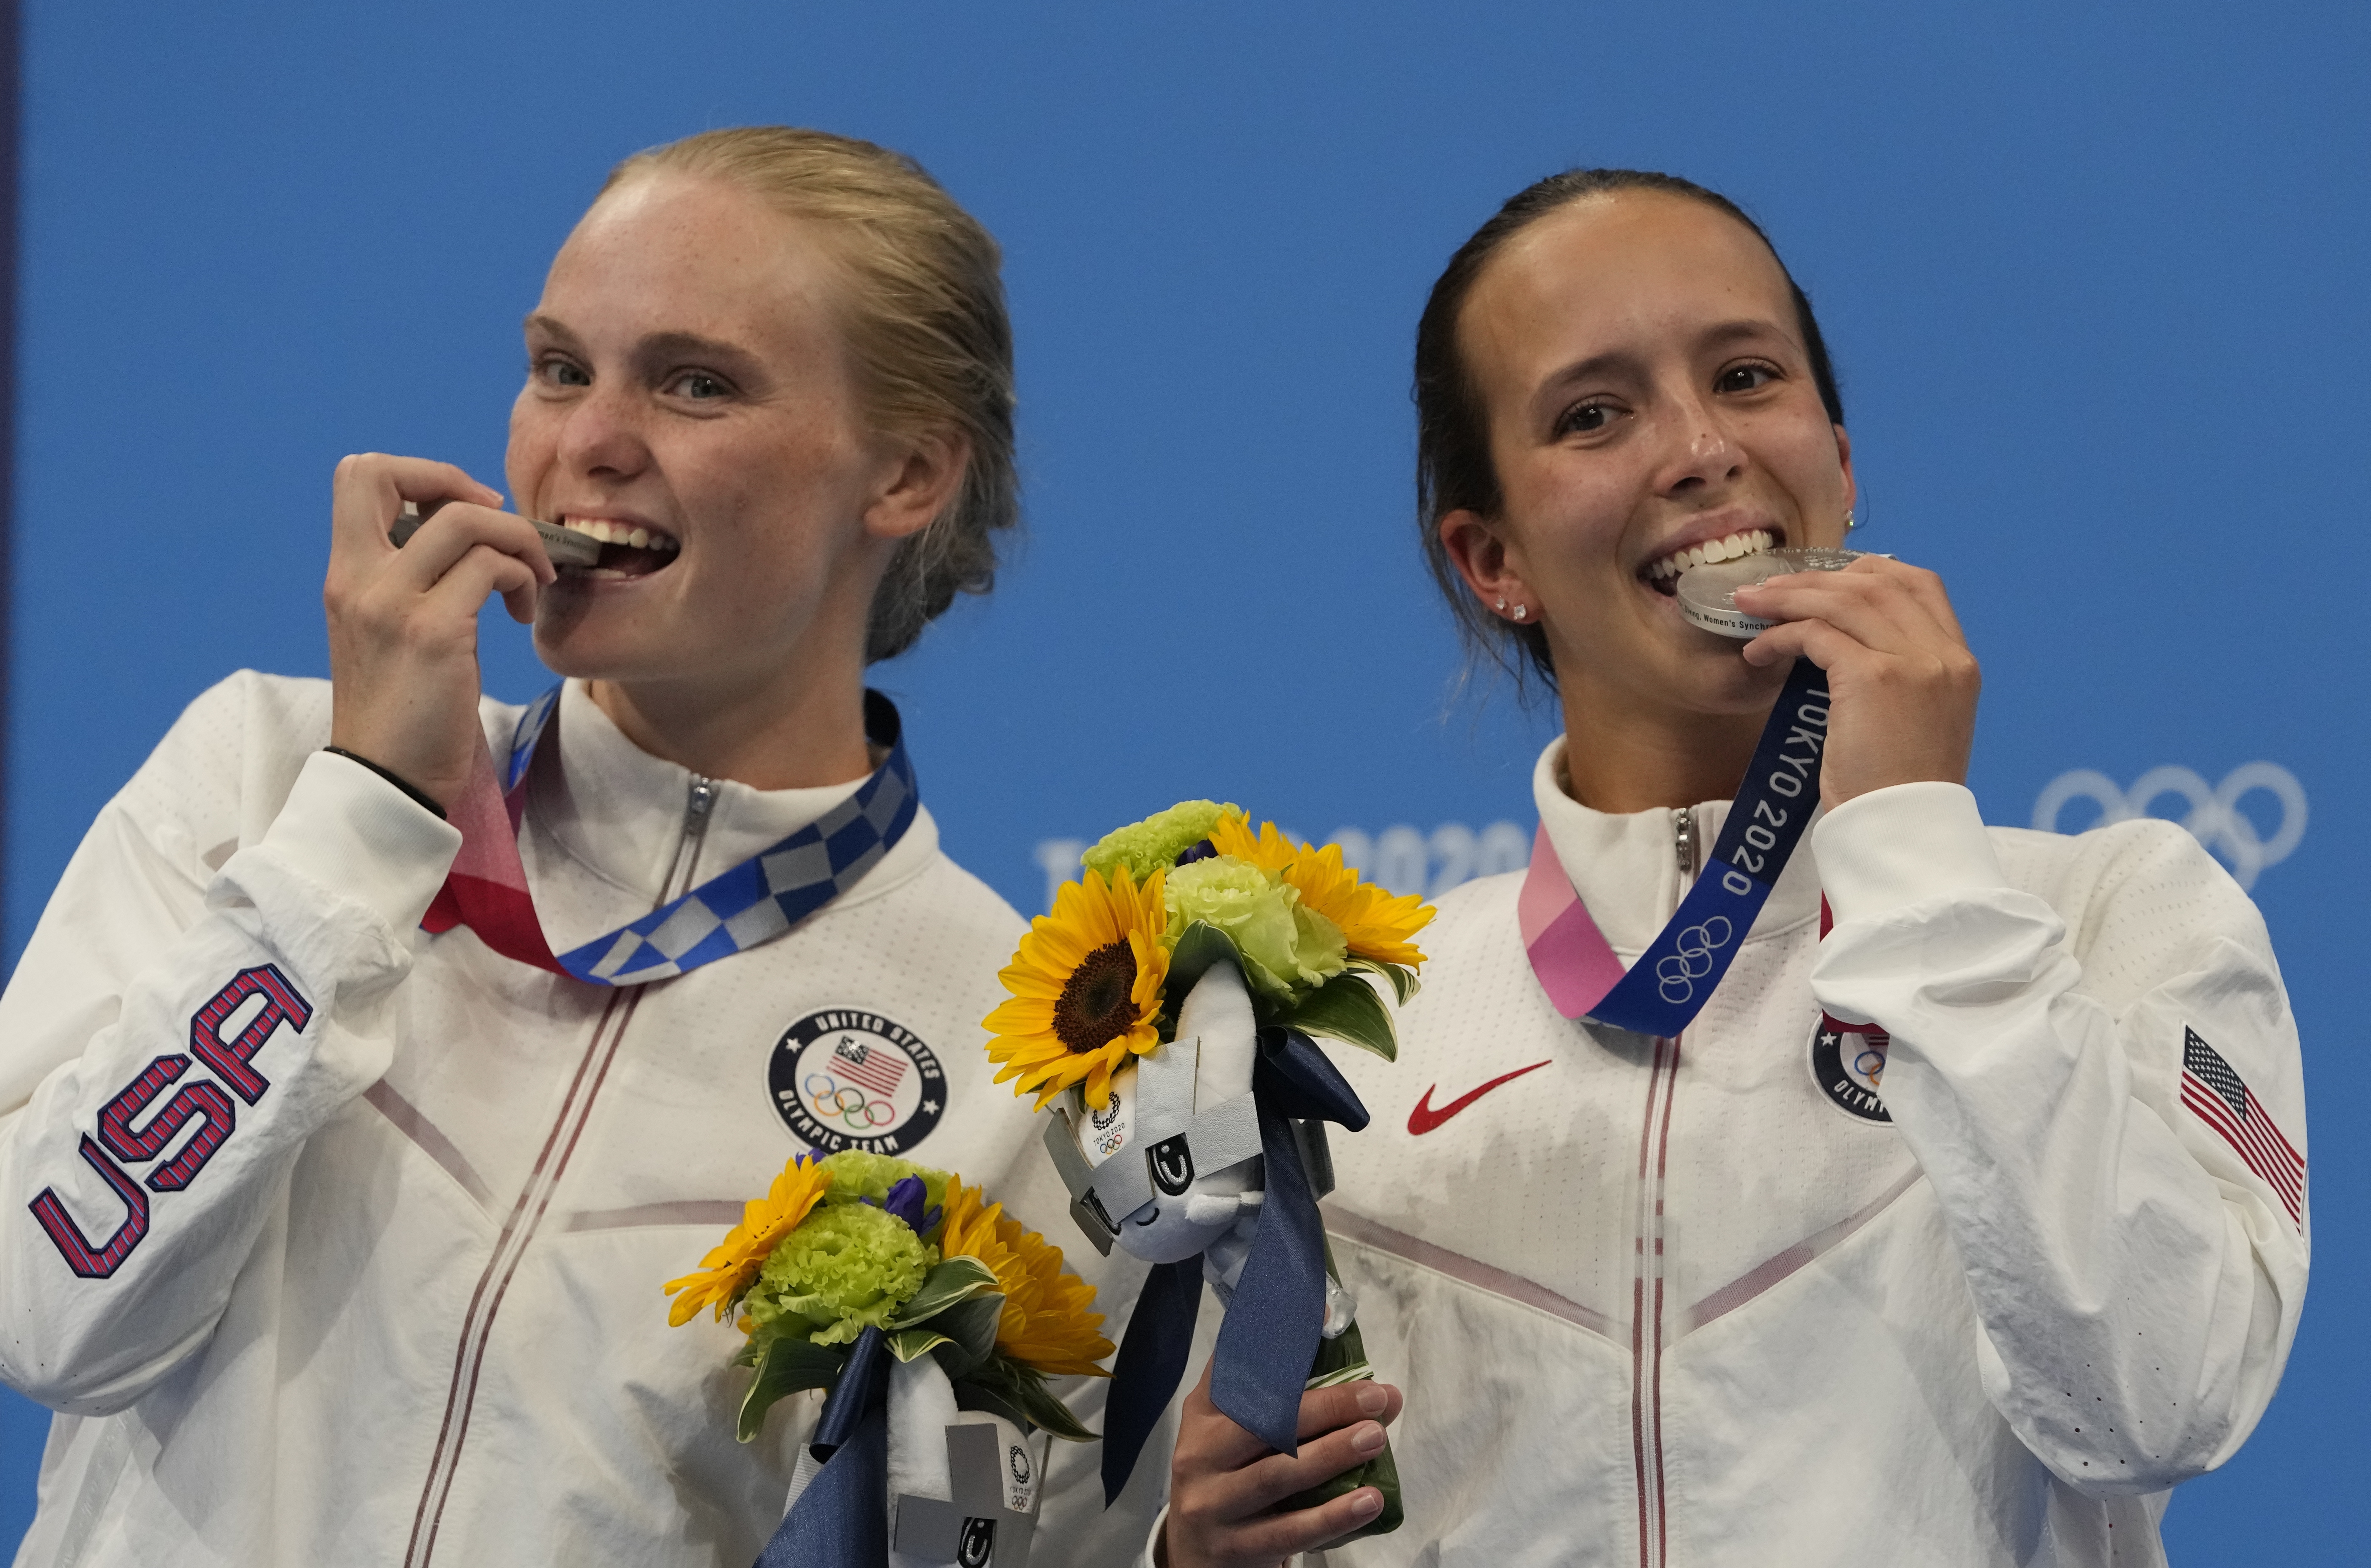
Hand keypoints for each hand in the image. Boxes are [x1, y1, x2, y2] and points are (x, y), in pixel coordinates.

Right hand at [323, 452, 558, 809]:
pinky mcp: (434, 632)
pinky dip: (523, 577)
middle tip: (497, 527)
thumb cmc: (403, 711)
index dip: (419, 474)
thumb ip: (416, 581)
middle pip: (385, 471)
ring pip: (463, 518)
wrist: (388, 781)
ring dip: (515, 539)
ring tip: (529, 582)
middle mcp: (358, 579)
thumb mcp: (395, 631)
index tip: (464, 511)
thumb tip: (469, 543)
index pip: (357, 477)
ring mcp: (393, 603)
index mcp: (345, 575)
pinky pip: (493, 567)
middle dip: (455, 479)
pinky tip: (523, 614)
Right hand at [1159, 1363, 1401, 1567]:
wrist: (1197, 1557)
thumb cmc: (1231, 1481)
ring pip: (1278, 1475)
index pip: (1235, 1368)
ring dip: (1332, 1454)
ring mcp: (1213, 1504)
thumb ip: (1292, 1407)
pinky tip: (1369, 1500)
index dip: (1278, 1342)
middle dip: (1325, 1407)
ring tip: (1375, 1438)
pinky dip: (1334, 1515)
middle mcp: (1199, 1455)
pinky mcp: (1235, 1547)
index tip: (1325, 1319)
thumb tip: (1382, 1392)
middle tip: (1376, 1398)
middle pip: (1264, 1423)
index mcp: (1203, 1416)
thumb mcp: (1239, 1437)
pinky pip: (1292, 1530)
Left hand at [1734, 555, 1978, 808]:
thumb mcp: (1916, 722)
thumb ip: (1899, 677)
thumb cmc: (1898, 790)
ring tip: (1751, 607)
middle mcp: (1942, 655)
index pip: (1921, 585)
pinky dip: (1781, 637)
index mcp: (1958, 662)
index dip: (1869, 571)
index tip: (1826, 579)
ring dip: (1789, 599)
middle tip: (1768, 590)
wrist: (1904, 830)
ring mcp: (1912, 662)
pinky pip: (1816, 635)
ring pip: (1843, 601)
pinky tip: (1758, 653)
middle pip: (1875, 584)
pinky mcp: (1873, 678)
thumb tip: (1842, 648)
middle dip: (1815, 580)